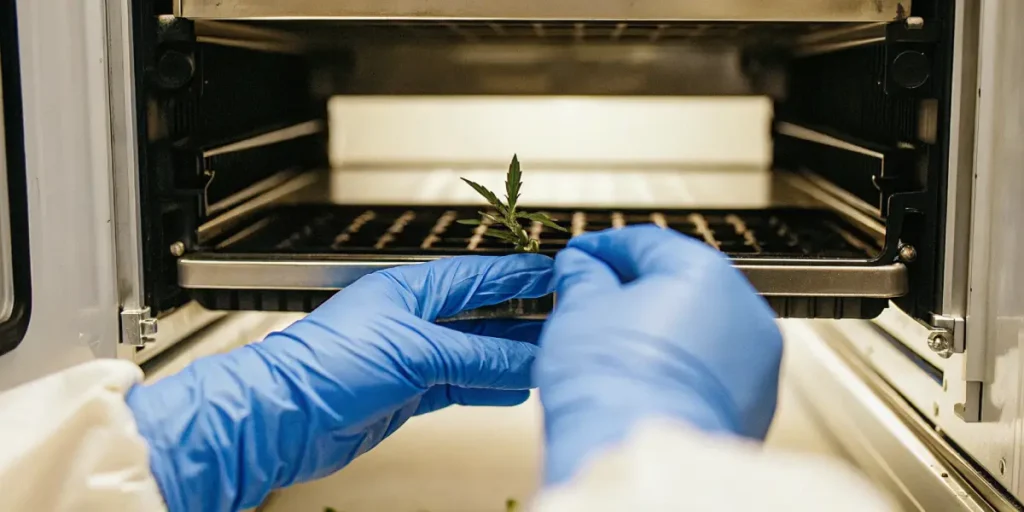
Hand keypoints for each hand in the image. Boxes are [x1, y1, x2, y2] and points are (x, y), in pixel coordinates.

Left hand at [126, 254, 553, 511]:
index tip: (558, 274)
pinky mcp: (407, 392)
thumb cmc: (323, 364)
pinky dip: (489, 386)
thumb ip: (474, 355)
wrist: (280, 418)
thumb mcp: (414, 350)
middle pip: (482, 315)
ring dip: (511, 356)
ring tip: (548, 355)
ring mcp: (411, 357)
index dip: (520, 274)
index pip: (479, 275)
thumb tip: (524, 359)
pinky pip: (462, 385)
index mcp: (410, 289)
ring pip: (476, 352)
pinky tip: (513, 388)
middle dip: (523, 317)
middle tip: (564, 320)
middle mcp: (413, 319)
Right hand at [535, 226, 782, 484]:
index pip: (647, 242)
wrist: (640, 457)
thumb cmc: (613, 387)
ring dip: (664, 328)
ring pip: (703, 327)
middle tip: (594, 299)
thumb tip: (581, 266)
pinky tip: (645, 379)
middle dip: (637, 288)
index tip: (582, 256)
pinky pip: (715, 369)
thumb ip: (583, 276)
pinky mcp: (756, 403)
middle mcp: (742, 309)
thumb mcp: (579, 311)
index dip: (604, 246)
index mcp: (702, 272)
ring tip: (617, 346)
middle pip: (682, 281)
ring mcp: (757, 360)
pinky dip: (684, 368)